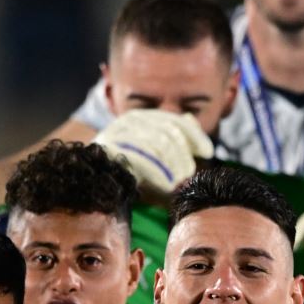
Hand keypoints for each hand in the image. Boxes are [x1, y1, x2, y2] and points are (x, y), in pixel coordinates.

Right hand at [93, 109, 211, 199]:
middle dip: (183, 156)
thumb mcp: (158, 157)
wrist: (94, 184)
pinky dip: (158, 172)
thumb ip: (175, 139)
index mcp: (144, 117)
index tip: (209, 152)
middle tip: (188, 176)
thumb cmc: (131, 173)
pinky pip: (140, 156)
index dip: (195, 136)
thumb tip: (191, 120)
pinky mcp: (108, 148)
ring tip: (177, 184)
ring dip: (172, 167)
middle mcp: (130, 119)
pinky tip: (166, 186)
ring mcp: (118, 131)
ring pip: (157, 143)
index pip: (176, 121)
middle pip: (168, 132)